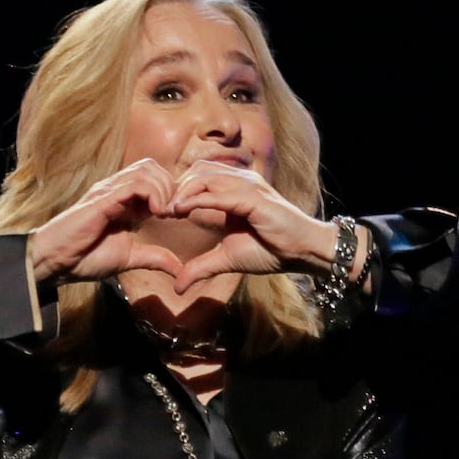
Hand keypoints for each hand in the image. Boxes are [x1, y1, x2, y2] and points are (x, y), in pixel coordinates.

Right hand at [29, 158, 185, 282]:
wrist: (56, 261)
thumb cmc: (85, 257)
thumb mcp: (129, 259)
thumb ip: (154, 258)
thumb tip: (179, 270)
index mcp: (125, 201)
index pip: (156, 179)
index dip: (172, 193)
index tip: (177, 216)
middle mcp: (117, 190)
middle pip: (153, 167)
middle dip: (170, 187)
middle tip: (171, 214)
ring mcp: (109, 191)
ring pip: (147, 170)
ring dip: (163, 190)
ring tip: (163, 213)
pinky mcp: (103, 198)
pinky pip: (134, 184)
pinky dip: (152, 194)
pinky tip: (155, 213)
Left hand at [167, 161, 334, 293]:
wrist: (301, 251)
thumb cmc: (271, 250)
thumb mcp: (227, 259)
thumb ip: (201, 267)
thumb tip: (178, 285)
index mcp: (233, 191)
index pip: (198, 179)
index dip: (177, 191)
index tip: (158, 211)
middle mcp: (240, 181)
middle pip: (197, 172)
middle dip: (174, 188)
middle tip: (157, 209)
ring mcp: (247, 186)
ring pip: (204, 178)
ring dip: (182, 192)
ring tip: (166, 210)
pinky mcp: (253, 197)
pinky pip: (219, 193)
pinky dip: (197, 199)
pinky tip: (181, 210)